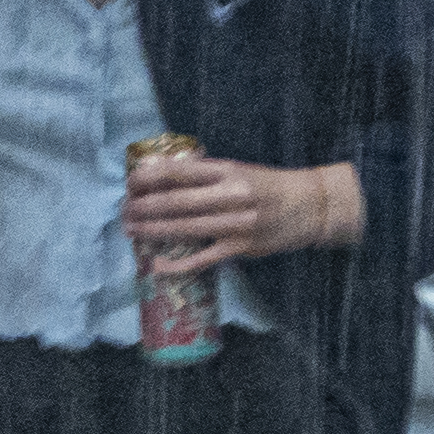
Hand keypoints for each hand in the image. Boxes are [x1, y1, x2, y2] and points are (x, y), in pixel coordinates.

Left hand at [124, 145, 366, 275]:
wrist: (310, 206)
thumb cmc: (268, 186)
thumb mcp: (238, 169)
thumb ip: (203, 172)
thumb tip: (161, 171)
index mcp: (228, 170)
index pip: (181, 171)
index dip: (151, 176)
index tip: (130, 181)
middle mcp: (231, 195)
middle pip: (177, 201)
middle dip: (145, 205)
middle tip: (123, 209)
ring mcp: (236, 224)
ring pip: (185, 228)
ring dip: (153, 230)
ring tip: (131, 229)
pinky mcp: (241, 248)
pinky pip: (204, 258)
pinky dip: (178, 263)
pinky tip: (157, 264)